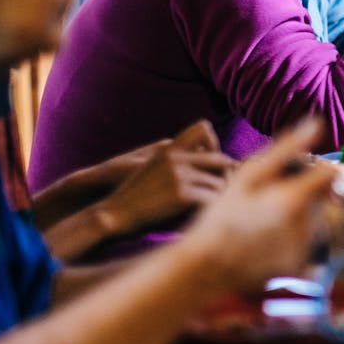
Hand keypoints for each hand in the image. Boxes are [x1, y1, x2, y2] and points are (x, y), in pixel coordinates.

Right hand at [98, 121, 234, 234]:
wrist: (113, 214)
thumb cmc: (133, 196)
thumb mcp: (153, 167)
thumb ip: (176, 159)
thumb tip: (204, 160)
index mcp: (169, 148)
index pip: (204, 128)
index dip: (215, 145)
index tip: (217, 165)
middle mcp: (177, 158)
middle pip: (220, 159)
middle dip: (228, 174)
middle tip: (230, 188)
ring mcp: (180, 176)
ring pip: (220, 182)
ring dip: (222, 195)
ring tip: (220, 206)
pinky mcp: (182, 195)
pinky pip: (213, 199)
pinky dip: (215, 208)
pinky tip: (212, 215)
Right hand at [183, 119, 338, 291]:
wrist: (206, 267)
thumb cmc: (222, 216)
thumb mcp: (249, 176)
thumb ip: (286, 149)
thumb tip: (315, 122)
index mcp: (295, 199)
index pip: (332, 175)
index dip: (321, 170)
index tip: (306, 172)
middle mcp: (306, 226)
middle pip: (325, 198)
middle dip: (308, 193)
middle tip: (274, 199)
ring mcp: (305, 249)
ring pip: (319, 221)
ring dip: (303, 216)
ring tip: (268, 220)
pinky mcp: (300, 266)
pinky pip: (309, 244)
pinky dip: (296, 237)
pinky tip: (268, 239)